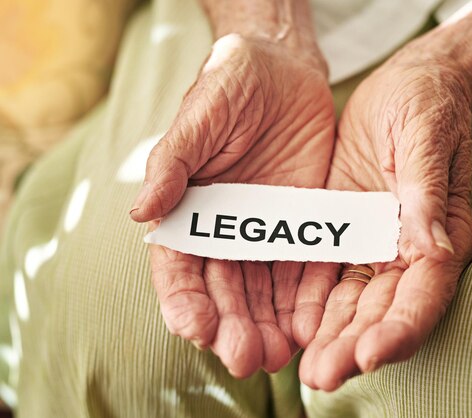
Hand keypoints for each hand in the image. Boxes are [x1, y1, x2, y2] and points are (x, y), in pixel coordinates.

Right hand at [130, 34, 333, 376]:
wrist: (287, 69)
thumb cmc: (233, 83)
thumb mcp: (201, 113)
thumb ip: (173, 160)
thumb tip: (141, 209)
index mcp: (189, 207)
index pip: (179, 264)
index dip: (184, 299)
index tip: (195, 327)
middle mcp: (225, 228)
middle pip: (223, 290)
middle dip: (231, 327)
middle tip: (246, 357)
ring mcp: (265, 231)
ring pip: (261, 292)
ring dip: (267, 327)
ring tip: (278, 356)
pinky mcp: (301, 226)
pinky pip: (302, 270)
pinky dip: (303, 302)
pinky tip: (307, 327)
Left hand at [293, 56, 471, 389]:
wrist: (406, 84)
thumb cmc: (425, 103)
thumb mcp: (425, 136)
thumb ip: (425, 192)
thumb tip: (432, 245)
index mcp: (444, 231)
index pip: (426, 290)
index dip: (402, 327)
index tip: (371, 353)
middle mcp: (412, 249)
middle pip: (386, 309)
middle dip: (355, 345)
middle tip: (322, 375)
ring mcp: (377, 245)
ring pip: (354, 303)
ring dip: (331, 336)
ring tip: (305, 368)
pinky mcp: (347, 233)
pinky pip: (327, 275)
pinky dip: (312, 304)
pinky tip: (292, 327)